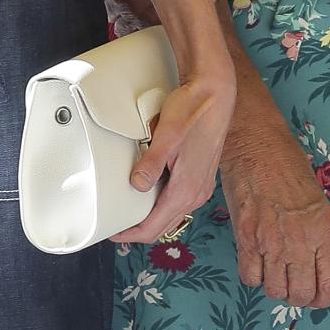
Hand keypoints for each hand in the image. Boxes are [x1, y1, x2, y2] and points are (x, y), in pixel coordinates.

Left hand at [113, 59, 236, 244]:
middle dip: (139, 229)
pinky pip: (180, 201)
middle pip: (164, 226)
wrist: (215, 94)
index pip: (154, 228)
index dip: (131, 234)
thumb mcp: (167, 135)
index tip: (114, 233)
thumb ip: (152, 163)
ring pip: (172, 215)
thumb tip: (136, 185)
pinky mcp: (201, 177)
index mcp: (186, 189)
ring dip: (152, 216)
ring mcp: (201, 187)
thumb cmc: (193, 110)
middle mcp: (196, 194)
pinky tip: (151, 190)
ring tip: (131, 208)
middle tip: (117, 224)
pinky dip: (163, 204)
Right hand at [219, 125, 329, 308]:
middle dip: (298, 296)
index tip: (316, 296)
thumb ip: (318, 235)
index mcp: (325, 231)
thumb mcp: (318, 200)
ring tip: (273, 271)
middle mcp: (301, 242)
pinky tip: (255, 260)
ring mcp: (271, 242)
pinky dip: (253, 275)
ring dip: (275, 286)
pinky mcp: (245, 238)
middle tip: (292, 283)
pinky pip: (250, 278)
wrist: (256, 144)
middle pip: (301, 295)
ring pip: (275, 291)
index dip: (323, 298)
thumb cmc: (288, 165)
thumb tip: (314, 265)